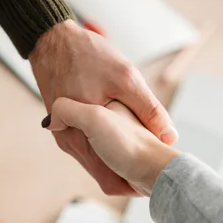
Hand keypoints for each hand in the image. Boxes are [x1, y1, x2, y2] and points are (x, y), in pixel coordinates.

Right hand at [30, 20, 176, 194]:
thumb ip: (148, 109)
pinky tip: (121, 142)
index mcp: (80, 134)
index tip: (153, 179)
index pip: (109, 177)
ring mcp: (63, 133)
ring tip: (140, 157)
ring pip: (95, 161)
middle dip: (127, 173)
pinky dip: (104, 148)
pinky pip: (87, 146)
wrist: (53, 40)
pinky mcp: (62, 126)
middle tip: (151, 170)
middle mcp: (67, 139)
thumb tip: (170, 136)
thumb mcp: (126, 78)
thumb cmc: (88, 55)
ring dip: (116, 161)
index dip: (134, 181)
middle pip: (102, 172)